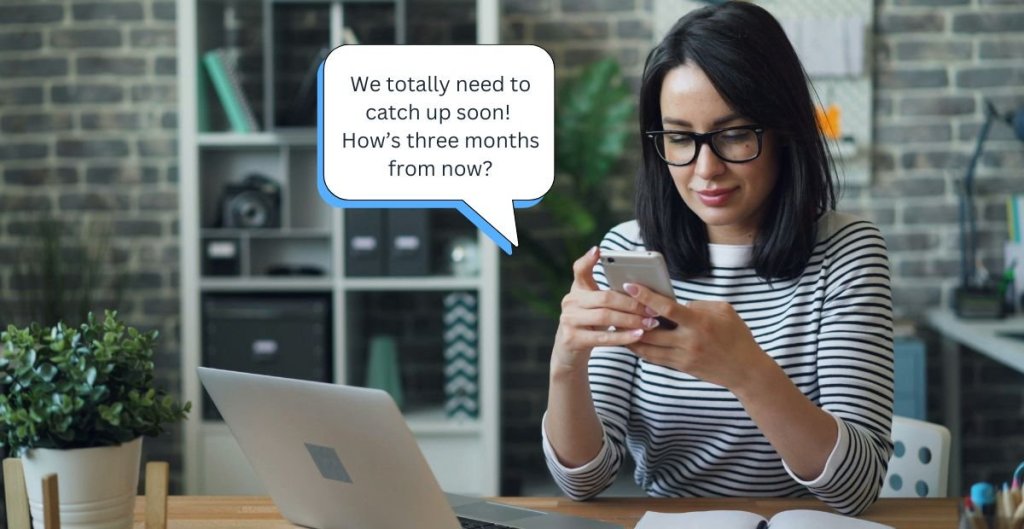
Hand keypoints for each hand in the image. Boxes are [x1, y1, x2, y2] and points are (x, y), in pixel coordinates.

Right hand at [550, 247, 655, 375]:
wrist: (568, 350)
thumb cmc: (590, 324)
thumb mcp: (594, 306)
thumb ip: (609, 295)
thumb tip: (641, 289)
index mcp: (577, 289)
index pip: (579, 270)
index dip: (588, 260)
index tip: (599, 250)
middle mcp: (570, 302)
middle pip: (605, 298)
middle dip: (632, 303)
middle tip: (653, 308)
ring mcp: (569, 320)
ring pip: (605, 317)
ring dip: (631, 320)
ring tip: (651, 323)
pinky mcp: (572, 339)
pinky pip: (603, 338)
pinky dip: (623, 336)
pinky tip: (639, 335)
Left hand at [621, 283, 772, 390]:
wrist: (745, 369)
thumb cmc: (736, 335)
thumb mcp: (723, 310)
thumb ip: (698, 305)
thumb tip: (675, 303)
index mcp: (699, 323)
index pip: (667, 308)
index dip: (646, 296)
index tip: (630, 285)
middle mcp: (688, 341)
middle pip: (650, 330)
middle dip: (631, 318)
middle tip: (614, 305)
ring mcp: (683, 356)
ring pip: (647, 347)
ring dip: (630, 335)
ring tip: (615, 323)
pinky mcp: (680, 366)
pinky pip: (654, 358)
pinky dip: (640, 348)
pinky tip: (630, 339)